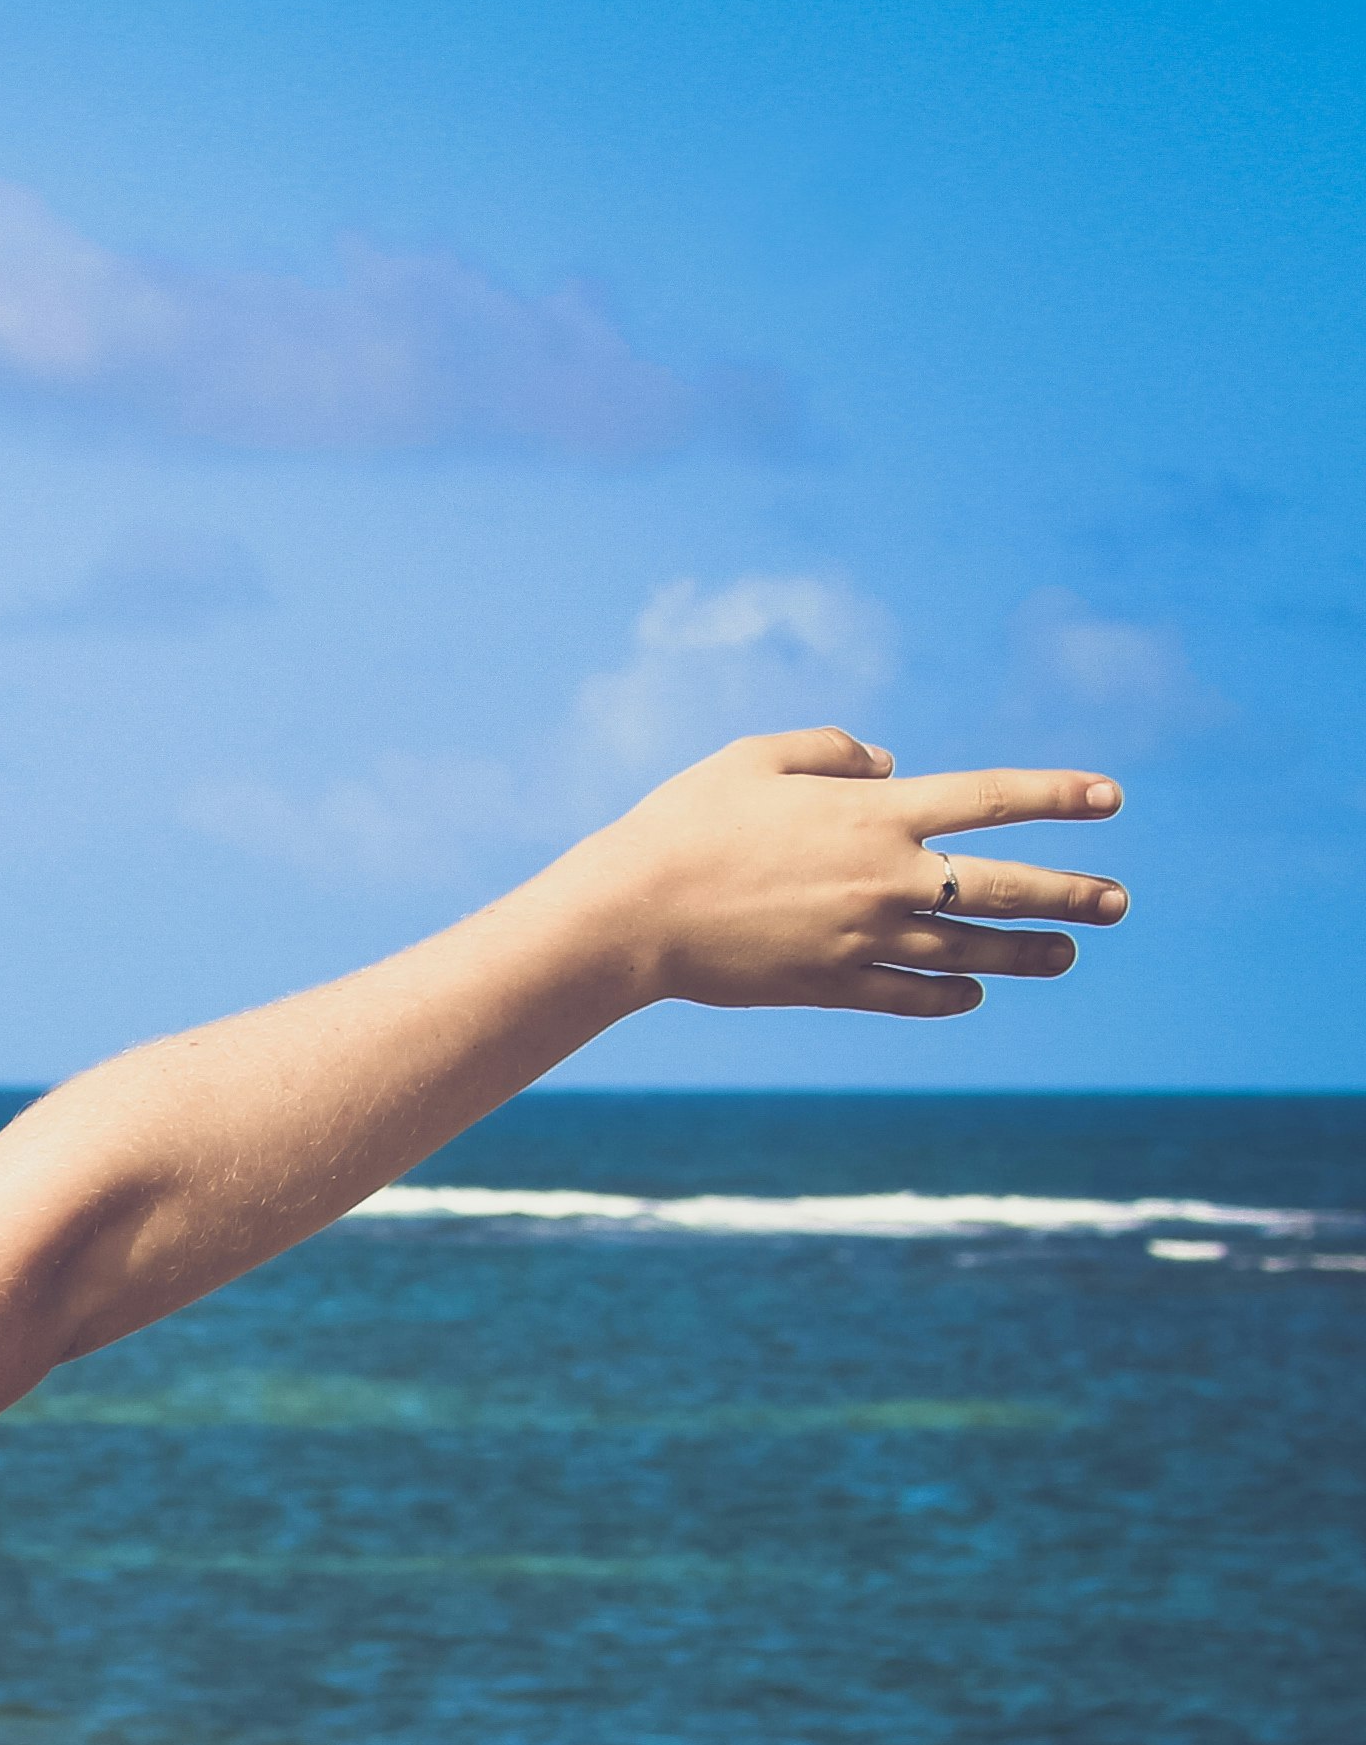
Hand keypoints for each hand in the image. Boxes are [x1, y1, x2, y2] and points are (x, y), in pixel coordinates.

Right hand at [549, 727, 1128, 1018]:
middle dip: (1071, 895)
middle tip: (1117, 902)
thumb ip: (833, 748)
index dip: (1058, 795)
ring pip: (972, 949)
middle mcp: (885, 876)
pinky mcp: (830, 986)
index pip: (992, 797)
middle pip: (1005, 885)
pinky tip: (976, 992)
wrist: (627, 913)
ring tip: (1067, 955)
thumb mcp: (753, 757)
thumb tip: (891, 763)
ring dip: (1029, 953)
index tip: (1110, 799)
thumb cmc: (683, 824)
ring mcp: (862, 938)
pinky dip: (952, 994)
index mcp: (874, 812)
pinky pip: (912, 996)